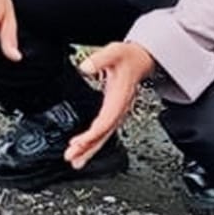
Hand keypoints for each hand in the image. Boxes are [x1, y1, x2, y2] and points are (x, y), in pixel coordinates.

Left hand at [64, 41, 155, 168]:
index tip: (79, 142)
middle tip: (72, 158)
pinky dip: (93, 141)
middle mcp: (119, 109)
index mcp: (119, 99)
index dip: (93, 134)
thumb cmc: (128, 57)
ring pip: (104, 136)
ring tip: (76, 162)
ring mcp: (117, 112)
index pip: (105, 121)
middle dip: (88, 148)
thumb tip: (85, 67)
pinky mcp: (114, 112)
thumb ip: (99, 59)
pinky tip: (84, 148)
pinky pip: (103, 131)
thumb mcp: (113, 52)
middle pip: (103, 134)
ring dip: (90, 149)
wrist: (141, 59)